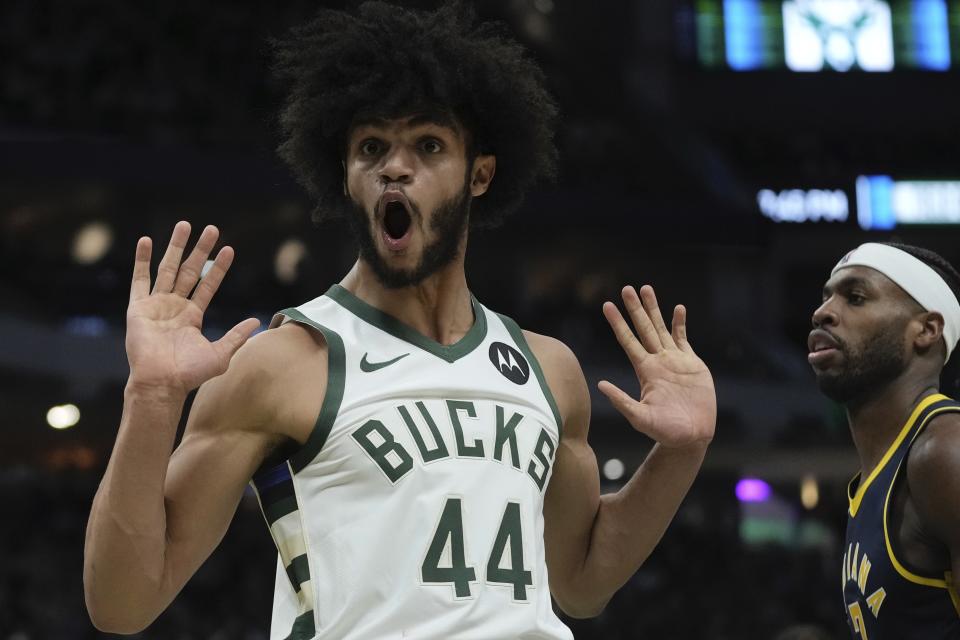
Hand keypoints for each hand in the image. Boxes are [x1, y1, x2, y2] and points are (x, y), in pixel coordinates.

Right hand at [125, 221, 260, 395]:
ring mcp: (156, 305)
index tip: (229, 249)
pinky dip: (141, 260)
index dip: (218, 268)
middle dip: (200, 250)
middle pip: (190, 271)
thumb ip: (236, 336)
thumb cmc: (189, 374)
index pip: (208, 285)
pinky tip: (146, 240)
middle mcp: (174, 307)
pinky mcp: (138, 307)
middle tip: (211, 229)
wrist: (162, 383)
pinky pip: (139, 279)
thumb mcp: (221, 354)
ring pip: (168, 268)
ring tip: (185, 225)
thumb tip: (257, 322)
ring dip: (176, 246)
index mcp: (192, 316)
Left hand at [598, 285, 715, 448]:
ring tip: (647, 289)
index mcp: (645, 371)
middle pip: (644, 328)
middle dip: (636, 309)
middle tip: (627, 289)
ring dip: (655, 309)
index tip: (607, 305)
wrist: (691, 436)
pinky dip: (680, 323)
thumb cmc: (664, 431)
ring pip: (662, 328)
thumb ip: (622, 401)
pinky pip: (684, 338)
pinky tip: (678, 308)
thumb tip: (600, 385)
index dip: (618, 323)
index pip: (628, 341)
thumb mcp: (640, 417)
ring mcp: (675, 361)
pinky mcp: (692, 364)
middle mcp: (657, 361)